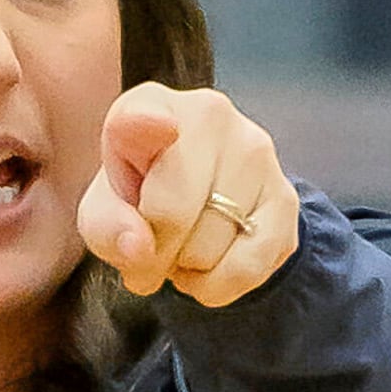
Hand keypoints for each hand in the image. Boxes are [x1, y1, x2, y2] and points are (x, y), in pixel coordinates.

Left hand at [77, 82, 299, 305]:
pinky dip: (219, 286)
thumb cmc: (141, 199)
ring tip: (182, 251)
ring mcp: (256, 151)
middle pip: (175, 210)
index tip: (161, 129)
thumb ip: (108, 227)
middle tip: (150, 253)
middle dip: (154, 254)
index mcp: (150, 105)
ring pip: (211, 245)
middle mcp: (210, 114)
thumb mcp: (104, 212)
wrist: (199, 202)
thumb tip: (140, 247)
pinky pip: (248, 266)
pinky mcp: (286, 196)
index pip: (143, 115)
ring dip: (186, 270)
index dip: (147, 125)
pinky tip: (208, 270)